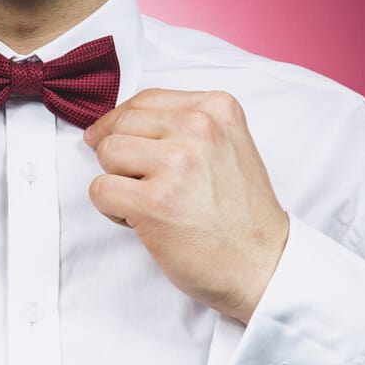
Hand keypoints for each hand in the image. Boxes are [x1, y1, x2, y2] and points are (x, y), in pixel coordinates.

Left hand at [84, 88, 288, 323]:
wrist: (264, 264)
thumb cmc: (239, 210)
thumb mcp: (227, 144)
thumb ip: (182, 123)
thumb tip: (115, 120)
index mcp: (216, 108)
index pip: (144, 99)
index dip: (121, 122)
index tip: (115, 140)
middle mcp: (198, 128)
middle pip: (120, 125)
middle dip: (120, 155)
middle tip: (144, 183)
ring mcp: (177, 164)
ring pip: (106, 153)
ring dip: (116, 180)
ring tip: (147, 200)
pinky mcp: (154, 202)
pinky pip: (100, 190)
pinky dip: (111, 208)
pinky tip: (141, 219)